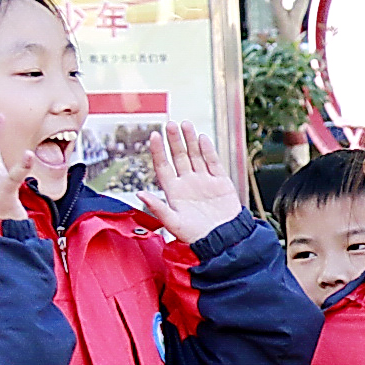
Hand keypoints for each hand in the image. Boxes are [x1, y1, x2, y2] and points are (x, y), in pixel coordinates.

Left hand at [141, 124, 244, 242]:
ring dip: (190, 141)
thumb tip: (140, 194)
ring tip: (186, 125)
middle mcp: (187, 183)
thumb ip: (158, 208)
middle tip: (171, 124)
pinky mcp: (221, 182)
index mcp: (173, 191)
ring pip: (195, 156)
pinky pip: (213, 163)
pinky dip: (208, 150)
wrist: (224, 240)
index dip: (158, 151)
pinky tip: (202, 139)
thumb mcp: (173, 223)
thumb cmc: (196, 235)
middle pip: (179, 156)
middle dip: (175, 140)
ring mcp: (204, 181)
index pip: (163, 166)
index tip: (154, 136)